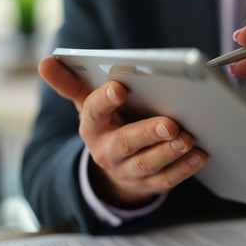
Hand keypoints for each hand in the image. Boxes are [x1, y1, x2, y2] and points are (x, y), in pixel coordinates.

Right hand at [38, 56, 207, 207]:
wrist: (116, 167)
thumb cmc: (109, 123)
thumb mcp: (89, 103)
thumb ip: (72, 82)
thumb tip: (46, 61)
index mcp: (92, 127)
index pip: (93, 112)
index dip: (104, 100)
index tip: (119, 87)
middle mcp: (107, 151)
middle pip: (125, 142)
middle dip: (147, 133)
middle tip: (170, 123)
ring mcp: (129, 170)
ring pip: (148, 164)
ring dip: (169, 153)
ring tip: (187, 138)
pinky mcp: (149, 184)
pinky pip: (167, 179)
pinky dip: (185, 168)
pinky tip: (200, 154)